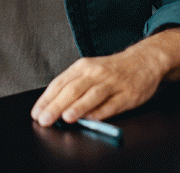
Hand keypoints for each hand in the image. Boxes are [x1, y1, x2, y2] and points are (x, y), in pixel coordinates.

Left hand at [31, 41, 168, 126]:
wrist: (142, 61)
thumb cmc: (111, 69)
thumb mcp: (89, 70)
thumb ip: (74, 85)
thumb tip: (55, 105)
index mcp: (81, 67)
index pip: (59, 83)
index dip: (46, 99)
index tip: (36, 112)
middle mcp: (95, 73)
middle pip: (72, 89)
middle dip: (56, 106)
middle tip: (44, 119)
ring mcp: (112, 83)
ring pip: (91, 95)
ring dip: (78, 107)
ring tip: (65, 117)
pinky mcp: (128, 94)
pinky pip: (113, 104)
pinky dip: (102, 112)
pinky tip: (92, 119)